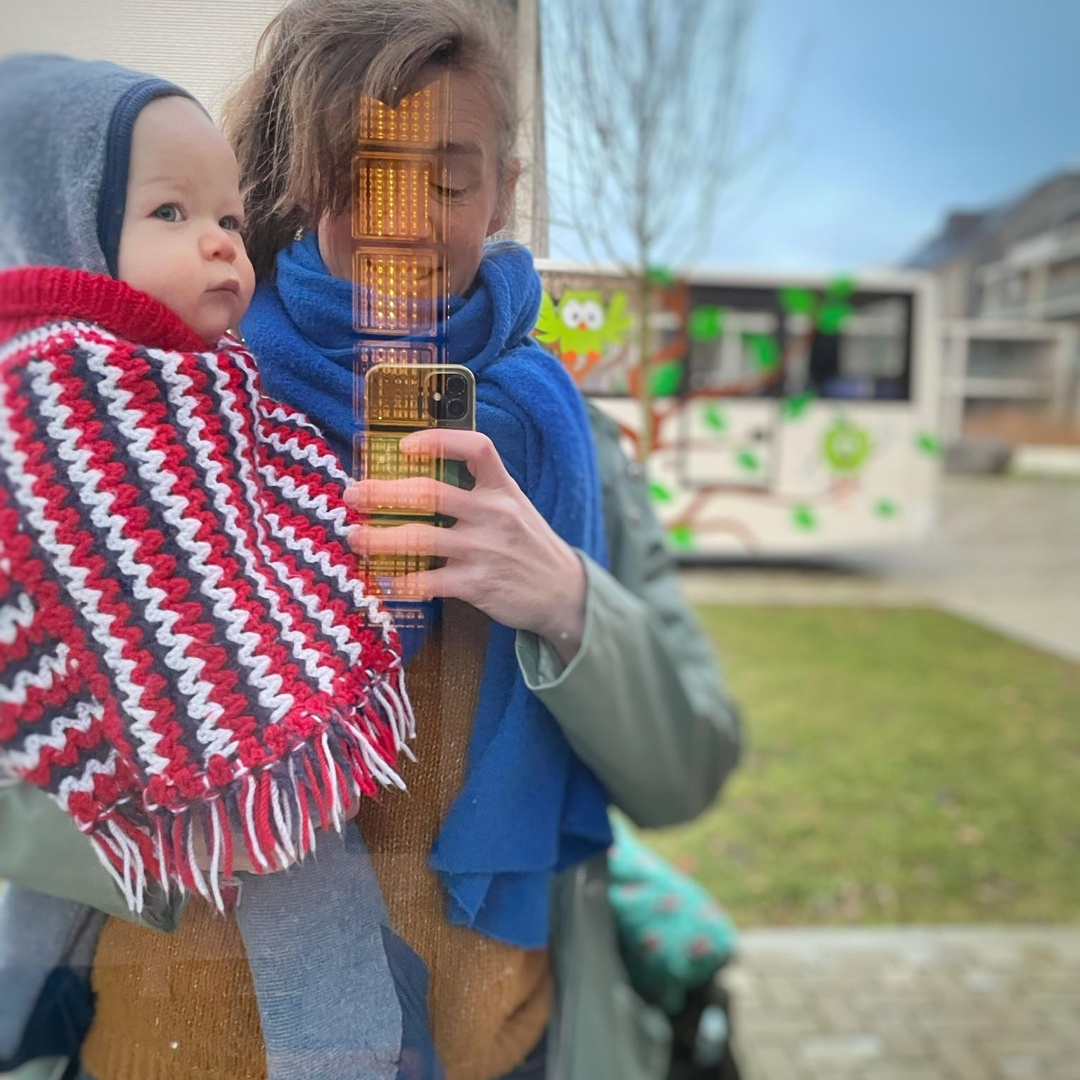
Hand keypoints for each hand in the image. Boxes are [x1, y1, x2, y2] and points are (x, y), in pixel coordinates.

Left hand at [345, 429, 586, 662]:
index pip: (476, 448)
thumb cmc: (527, 545)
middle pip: (430, 493)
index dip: (438, 440)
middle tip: (353, 495)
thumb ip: (475, 491)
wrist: (563, 593)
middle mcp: (495, 514)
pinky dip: (401, 582)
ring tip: (355, 538)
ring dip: (379, 538)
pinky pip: (428, 581)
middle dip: (382, 492)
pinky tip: (384, 581)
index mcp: (502, 488)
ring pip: (419, 538)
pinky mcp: (479, 584)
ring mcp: (486, 549)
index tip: (404, 446)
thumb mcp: (513, 507)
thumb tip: (416, 479)